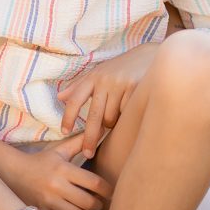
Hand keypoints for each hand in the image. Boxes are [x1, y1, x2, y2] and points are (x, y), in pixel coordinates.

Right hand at [8, 133, 112, 209]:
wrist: (15, 172)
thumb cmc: (42, 161)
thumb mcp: (60, 150)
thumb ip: (80, 142)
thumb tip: (102, 128)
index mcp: (63, 169)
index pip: (94, 183)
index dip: (107, 190)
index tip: (109, 191)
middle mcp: (57, 186)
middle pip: (88, 202)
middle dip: (97, 204)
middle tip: (97, 201)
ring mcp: (49, 201)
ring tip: (85, 209)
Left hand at [58, 43, 158, 157]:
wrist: (150, 55)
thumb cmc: (120, 68)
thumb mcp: (99, 73)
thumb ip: (79, 86)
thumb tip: (60, 97)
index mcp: (93, 77)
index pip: (75, 99)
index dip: (68, 116)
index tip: (64, 132)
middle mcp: (104, 80)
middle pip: (93, 115)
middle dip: (89, 137)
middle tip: (87, 154)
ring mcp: (120, 85)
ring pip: (111, 118)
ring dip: (112, 124)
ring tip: (118, 115)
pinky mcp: (136, 89)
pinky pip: (126, 114)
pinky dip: (126, 118)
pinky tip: (131, 111)